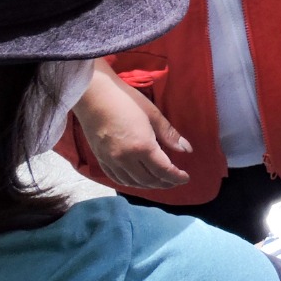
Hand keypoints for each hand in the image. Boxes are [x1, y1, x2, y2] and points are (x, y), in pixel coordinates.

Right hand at [72, 65, 191, 188]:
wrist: (93, 95)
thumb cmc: (126, 100)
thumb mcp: (152, 114)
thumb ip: (169, 134)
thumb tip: (187, 149)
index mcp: (142, 147)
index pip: (163, 170)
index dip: (176, 177)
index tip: (186, 178)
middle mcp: (126, 159)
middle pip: (149, 180)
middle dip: (165, 183)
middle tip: (175, 180)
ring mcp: (111, 161)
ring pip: (133, 183)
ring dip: (149, 185)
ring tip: (160, 181)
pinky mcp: (100, 160)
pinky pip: (118, 179)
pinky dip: (131, 183)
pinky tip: (137, 180)